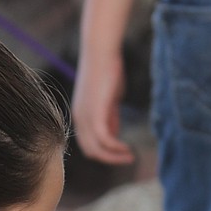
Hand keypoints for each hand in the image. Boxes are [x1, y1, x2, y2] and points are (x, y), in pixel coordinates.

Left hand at [72, 46, 134, 164]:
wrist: (102, 51)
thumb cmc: (107, 71)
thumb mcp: (108, 100)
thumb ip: (110, 117)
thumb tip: (114, 133)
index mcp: (81, 116)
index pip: (88, 145)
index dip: (104, 153)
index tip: (122, 153)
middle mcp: (79, 119)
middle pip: (91, 152)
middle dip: (110, 159)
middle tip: (128, 158)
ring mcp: (86, 117)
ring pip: (97, 149)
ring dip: (115, 157)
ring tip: (130, 156)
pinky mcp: (95, 113)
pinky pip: (105, 139)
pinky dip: (116, 147)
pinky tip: (128, 148)